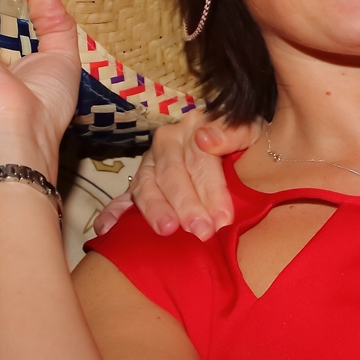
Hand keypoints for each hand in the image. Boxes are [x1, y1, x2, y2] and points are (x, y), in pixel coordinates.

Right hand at [95, 110, 253, 239]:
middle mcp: (167, 143)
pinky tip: (108, 229)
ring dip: (155, 210)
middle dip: (187, 205)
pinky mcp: (138, 183)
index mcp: (194, 127)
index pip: (200, 160)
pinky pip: (121, 197)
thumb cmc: (243, 143)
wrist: (234, 144)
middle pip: (173, 175)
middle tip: (201, 232)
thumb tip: (205, 139)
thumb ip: (233, 132)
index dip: (212, 189)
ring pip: (146, 186)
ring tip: (166, 230)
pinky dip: (113, 213)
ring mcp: (149, 163)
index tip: (224, 218)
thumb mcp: (251, 130)